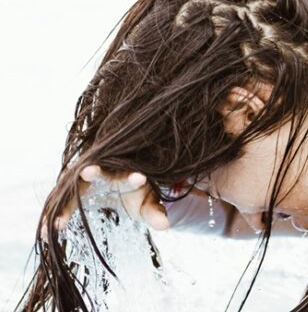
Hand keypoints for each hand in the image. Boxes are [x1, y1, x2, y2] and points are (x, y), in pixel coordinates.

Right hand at [40, 165, 168, 241]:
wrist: (119, 188)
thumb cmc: (136, 196)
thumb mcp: (147, 206)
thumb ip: (155, 213)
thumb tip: (165, 226)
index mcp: (125, 176)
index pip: (130, 175)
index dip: (134, 178)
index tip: (140, 179)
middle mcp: (105, 174)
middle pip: (98, 170)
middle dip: (94, 171)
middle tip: (87, 172)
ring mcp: (86, 182)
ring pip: (74, 188)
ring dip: (64, 204)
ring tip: (55, 224)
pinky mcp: (73, 191)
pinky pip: (63, 202)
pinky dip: (54, 215)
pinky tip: (45, 232)